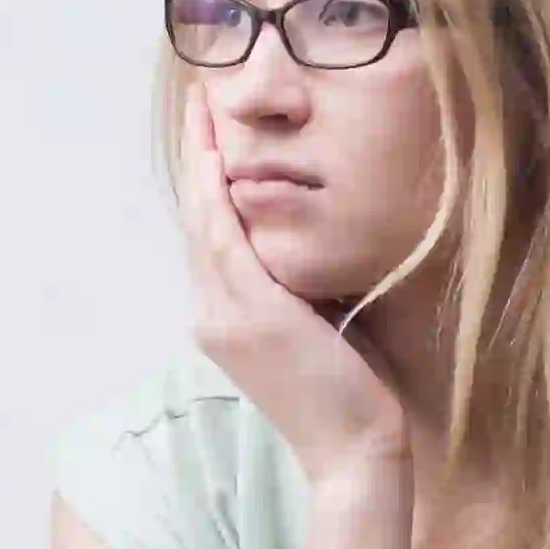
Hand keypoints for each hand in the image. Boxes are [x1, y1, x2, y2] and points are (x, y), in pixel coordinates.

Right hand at [173, 89, 409, 488]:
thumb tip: (308, 246)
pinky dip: (217, 191)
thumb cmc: (349, 396)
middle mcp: (210, 313)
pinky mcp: (250, 314)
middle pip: (195, 216)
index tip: (211, 130)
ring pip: (202, 218)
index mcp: (223, 318)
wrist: (354, 452)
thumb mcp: (317, 327)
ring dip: (201, 156)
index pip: (208, 235)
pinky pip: (224, 237)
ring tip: (203, 105)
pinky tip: (219, 152)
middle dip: (196, 152)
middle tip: (198, 96)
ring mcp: (223, 315)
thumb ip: (300, 287)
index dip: (204, 179)